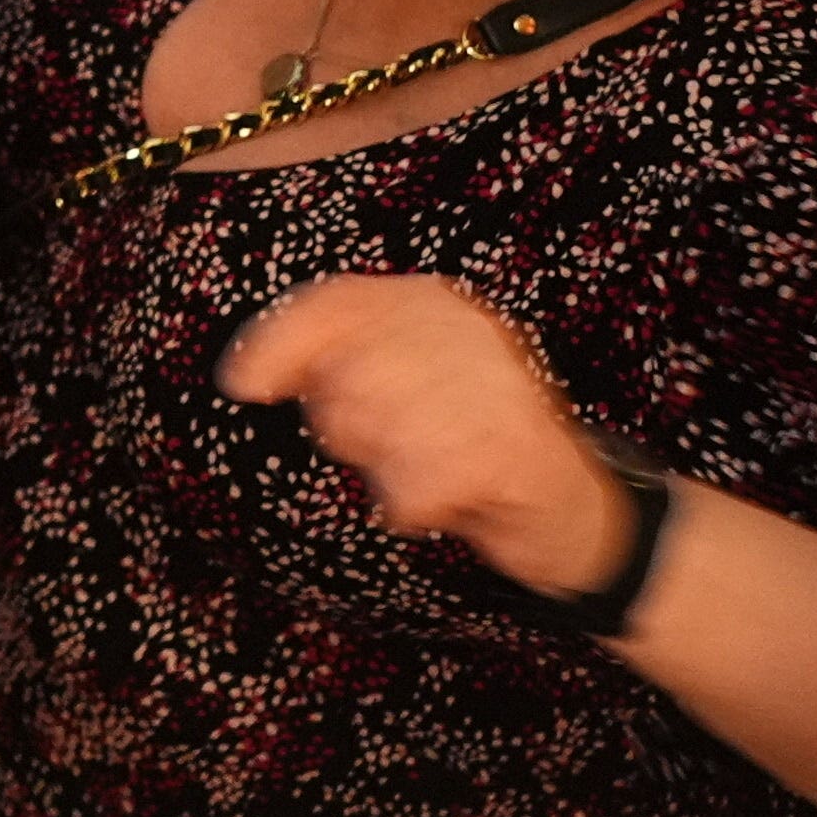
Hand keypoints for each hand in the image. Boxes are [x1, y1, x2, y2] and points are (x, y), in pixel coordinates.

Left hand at [219, 273, 646, 599]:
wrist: (577, 514)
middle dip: (347, 426)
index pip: (336, 302)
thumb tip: (244, 372)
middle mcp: (466, 330)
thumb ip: (338, 362)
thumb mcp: (402, 386)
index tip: (240, 383)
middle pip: (346, 374)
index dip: (279, 342)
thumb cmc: (467, 445)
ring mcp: (496, 387)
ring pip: (377, 429)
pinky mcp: (514, 452)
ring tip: (424, 470)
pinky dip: (413, 505)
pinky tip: (439, 503)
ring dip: (386, 468)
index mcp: (435, 303)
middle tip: (389, 449)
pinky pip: (415, 483)